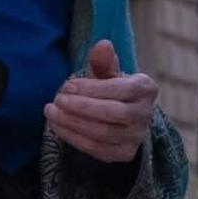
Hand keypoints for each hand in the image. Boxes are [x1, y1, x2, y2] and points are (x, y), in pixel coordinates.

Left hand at [43, 40, 158, 163]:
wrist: (123, 117)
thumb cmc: (112, 89)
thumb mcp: (109, 72)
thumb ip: (103, 61)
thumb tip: (103, 44)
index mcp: (146, 89)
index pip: (120, 89)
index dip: (91, 88)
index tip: (67, 85)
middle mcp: (146, 115)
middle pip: (112, 114)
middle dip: (81, 107)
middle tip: (57, 100)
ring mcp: (136, 137)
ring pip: (102, 133)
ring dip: (72, 123)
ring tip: (51, 112)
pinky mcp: (123, 154)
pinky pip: (95, 149)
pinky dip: (73, 137)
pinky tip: (57, 126)